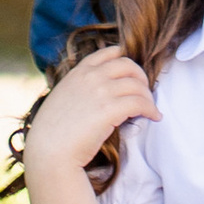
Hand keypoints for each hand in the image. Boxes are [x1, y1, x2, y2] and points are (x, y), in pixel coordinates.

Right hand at [22, 44, 157, 184]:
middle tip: (145, 92)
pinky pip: (140, 103)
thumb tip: (97, 94)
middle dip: (141, 77)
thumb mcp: (62, 99)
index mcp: (79, 72)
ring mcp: (100, 91)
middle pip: (128, 65)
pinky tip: (154, 116)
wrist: (48, 151)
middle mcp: (91, 77)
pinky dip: (151, 109)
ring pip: (137, 85)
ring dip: (148, 97)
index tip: (133, 74)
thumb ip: (79, 88)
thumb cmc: (53, 133)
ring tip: (150, 109)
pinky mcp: (110, 109)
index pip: (110, 53)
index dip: (126, 61)